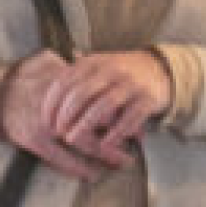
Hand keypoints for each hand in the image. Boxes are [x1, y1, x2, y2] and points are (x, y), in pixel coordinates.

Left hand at [25, 48, 174, 173]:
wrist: (161, 70)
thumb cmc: (121, 72)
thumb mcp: (98, 64)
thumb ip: (76, 71)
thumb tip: (44, 79)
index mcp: (94, 62)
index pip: (66, 81)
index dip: (52, 102)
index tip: (44, 119)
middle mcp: (111, 70)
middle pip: (81, 93)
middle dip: (65, 115)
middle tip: (56, 131)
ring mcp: (131, 84)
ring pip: (103, 106)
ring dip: (84, 125)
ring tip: (72, 139)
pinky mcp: (147, 99)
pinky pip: (129, 117)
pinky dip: (115, 133)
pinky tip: (104, 145)